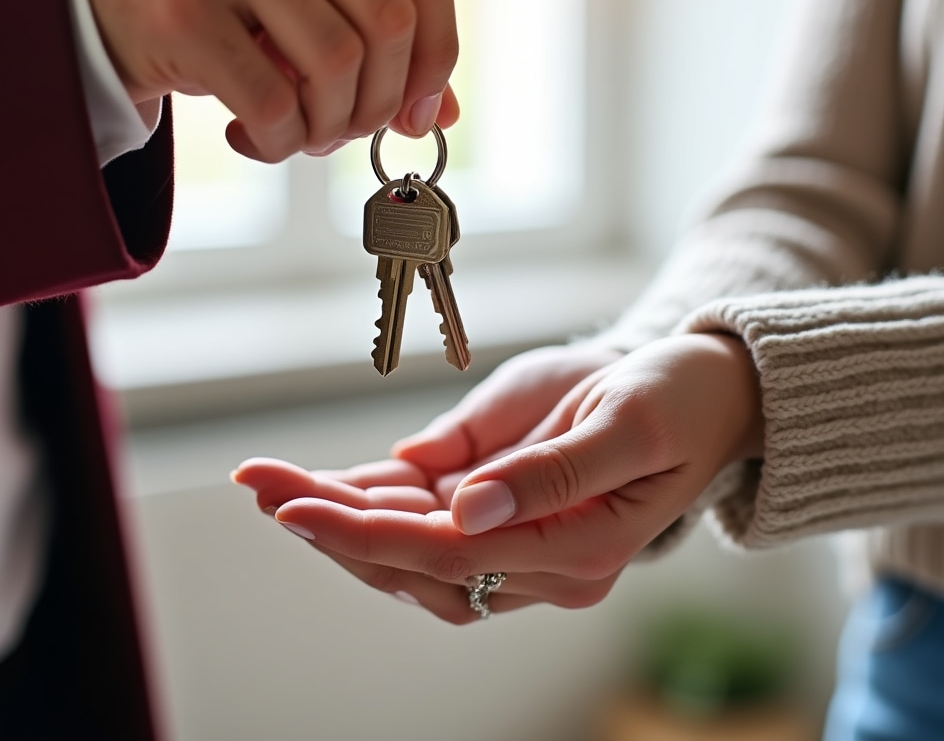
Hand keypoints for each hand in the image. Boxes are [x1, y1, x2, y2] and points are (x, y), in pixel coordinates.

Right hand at [73, 0, 459, 161]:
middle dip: (382, 99)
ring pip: (336, 63)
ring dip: (330, 125)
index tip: (420, 106)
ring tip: (301, 132)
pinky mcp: (179, 7)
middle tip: (351, 128)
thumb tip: (441, 111)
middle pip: (388, 18)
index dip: (438, 46)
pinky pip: (273, 101)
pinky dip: (280, 141)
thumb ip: (365, 7)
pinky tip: (255, 134)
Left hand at [234, 335, 763, 623]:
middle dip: (332, 523)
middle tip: (258, 483)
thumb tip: (464, 511)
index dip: (367, 534)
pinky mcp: (507, 515)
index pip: (451, 555)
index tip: (292, 508)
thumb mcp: (625, 421)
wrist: (700, 392)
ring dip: (340, 518)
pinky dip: (372, 506)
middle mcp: (543, 566)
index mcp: (579, 551)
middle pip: (418, 560)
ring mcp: (522, 545)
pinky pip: (429, 523)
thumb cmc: (672, 397)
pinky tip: (321, 486)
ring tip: (270, 482)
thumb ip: (552, 474)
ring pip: (413, 550)